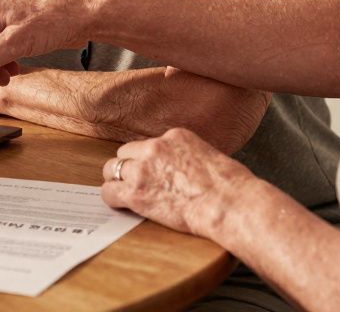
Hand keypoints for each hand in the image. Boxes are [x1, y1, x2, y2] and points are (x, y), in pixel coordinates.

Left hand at [100, 127, 254, 239]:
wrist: (228, 203)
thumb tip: (184, 170)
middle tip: (135, 183)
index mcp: (175, 136)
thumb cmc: (230, 186)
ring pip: (112, 169)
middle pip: (125, 153)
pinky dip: (113, 199)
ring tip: (124, 193)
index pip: (148, 144)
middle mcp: (155, 147)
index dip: (148, 160)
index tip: (152, 171)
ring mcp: (142, 169)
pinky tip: (121, 205)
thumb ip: (188, 157)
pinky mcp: (135, 193)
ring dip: (117, 181)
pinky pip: (109, 192)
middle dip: (129, 167)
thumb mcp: (209, 156)